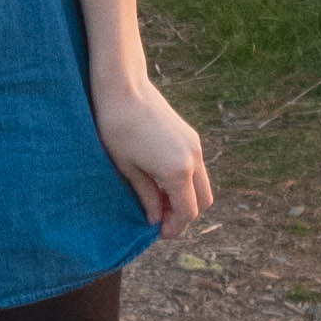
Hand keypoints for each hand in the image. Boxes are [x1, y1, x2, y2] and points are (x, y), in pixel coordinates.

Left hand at [92, 75, 212, 238]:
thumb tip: (155, 219)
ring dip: (186, 197)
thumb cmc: (117, 128)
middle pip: (202, 201)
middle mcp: (194, 158)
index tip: (158, 234)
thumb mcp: (128, 169)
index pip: (187, 212)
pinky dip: (186, 181)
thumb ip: (146, 196)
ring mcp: (195, 145)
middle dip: (184, 215)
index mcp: (178, 171)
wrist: (123, 87)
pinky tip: (161, 180)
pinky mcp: (190, 135)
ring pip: (202, 184)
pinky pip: (196, 167)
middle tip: (160, 219)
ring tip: (159, 200)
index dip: (175, 227)